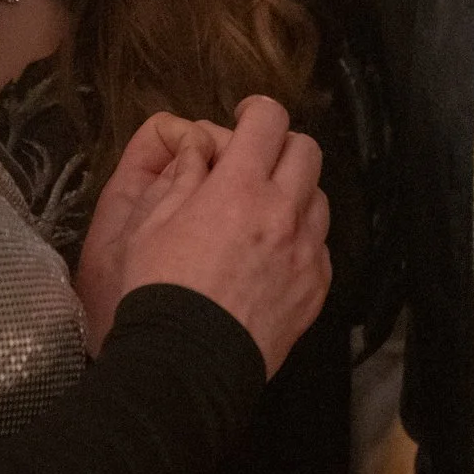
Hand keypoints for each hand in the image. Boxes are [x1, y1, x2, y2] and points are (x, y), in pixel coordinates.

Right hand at [77, 97, 329, 375]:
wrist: (187, 363)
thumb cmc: (160, 290)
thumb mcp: (152, 222)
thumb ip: (183, 176)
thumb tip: (198, 148)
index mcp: (240, 188)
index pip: (268, 120)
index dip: (257, 111)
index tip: (245, 118)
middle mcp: (284, 212)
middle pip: (306, 150)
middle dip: (281, 146)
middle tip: (257, 161)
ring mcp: (306, 251)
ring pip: (320, 197)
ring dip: (296, 192)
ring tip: (266, 211)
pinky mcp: (316, 287)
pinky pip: (321, 245)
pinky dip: (302, 238)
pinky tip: (274, 253)